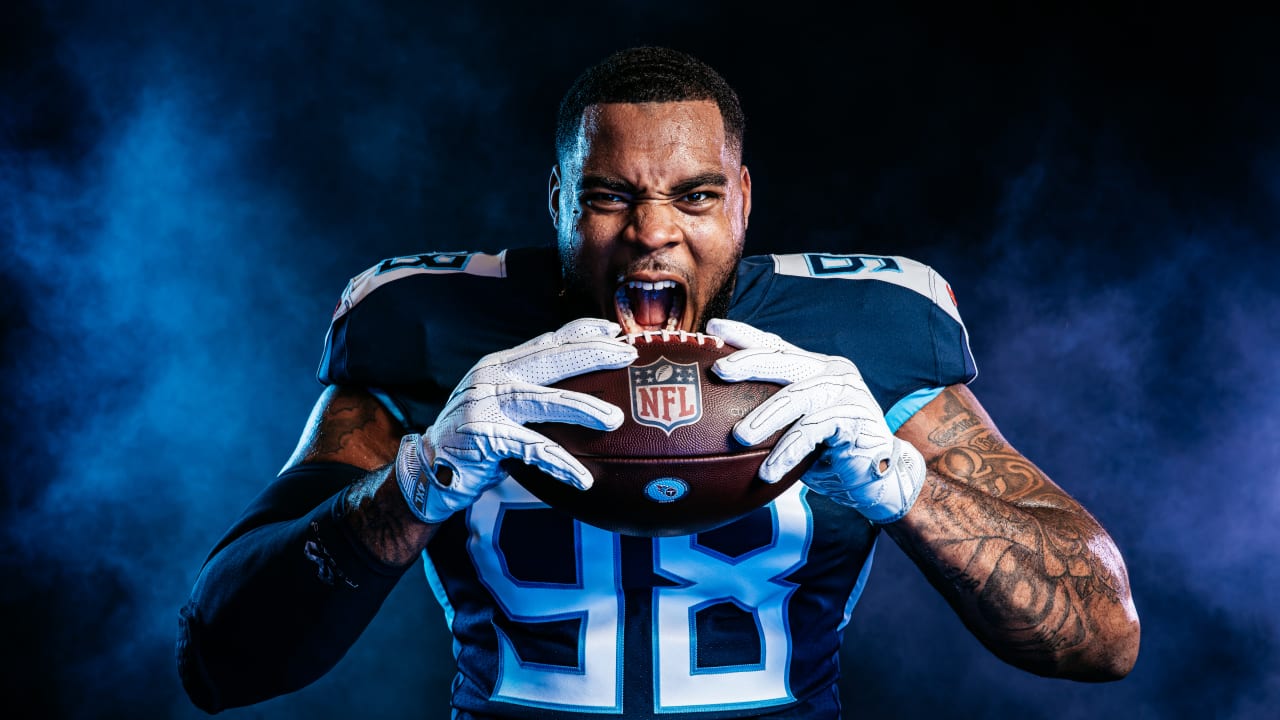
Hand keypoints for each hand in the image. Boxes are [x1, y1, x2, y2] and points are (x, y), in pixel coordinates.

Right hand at [396, 318, 637, 523]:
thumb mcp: (502, 406)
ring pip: (544, 401)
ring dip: (583, 408)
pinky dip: (560, 465)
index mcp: (501, 365)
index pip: (548, 341)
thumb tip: (588, 393)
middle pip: (552, 359)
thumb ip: (533, 393)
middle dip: (594, 354)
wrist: (428, 468)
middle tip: (628, 355)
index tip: (615, 330)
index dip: (582, 332)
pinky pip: (531, 450)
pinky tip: (583, 480)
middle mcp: (493, 377)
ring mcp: (486, 404)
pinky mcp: (483, 436)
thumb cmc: (477, 439)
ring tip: (615, 419)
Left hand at [706, 318, 925, 523]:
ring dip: (765, 418)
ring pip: (797, 397)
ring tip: (740, 437)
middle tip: (719, 370)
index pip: (774, 345)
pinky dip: (788, 452)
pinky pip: (813, 431)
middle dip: (749, 362)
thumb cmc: (827, 454)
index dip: (744, 335)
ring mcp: (845, 391)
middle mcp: (830, 371)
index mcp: (812, 368)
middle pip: (783, 359)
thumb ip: (767, 418)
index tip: (713, 329)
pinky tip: (768, 472)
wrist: (876, 479)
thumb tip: (712, 423)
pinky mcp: (855, 416)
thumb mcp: (793, 431)